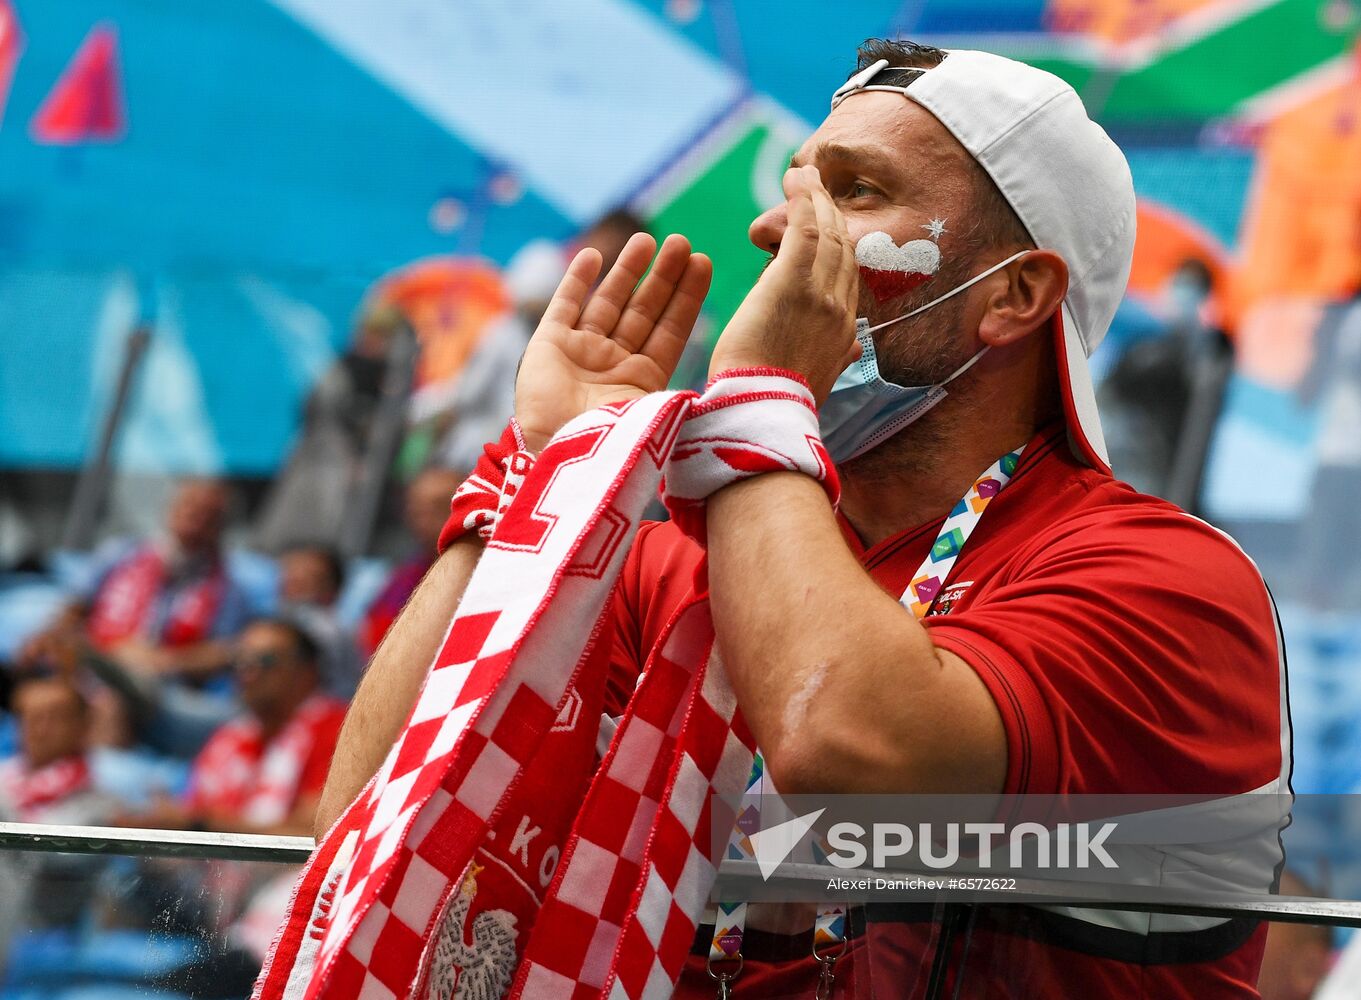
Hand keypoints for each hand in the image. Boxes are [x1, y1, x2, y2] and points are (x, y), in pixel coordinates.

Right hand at [514, 233, 711, 451]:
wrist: (560, 463)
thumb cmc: (613, 447)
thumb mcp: (658, 418)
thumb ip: (683, 396)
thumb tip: (727, 388)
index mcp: (644, 381)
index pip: (671, 330)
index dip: (687, 297)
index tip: (704, 264)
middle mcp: (614, 364)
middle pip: (643, 310)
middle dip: (663, 276)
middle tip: (682, 242)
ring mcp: (580, 353)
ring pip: (608, 302)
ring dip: (627, 270)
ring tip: (646, 239)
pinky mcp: (547, 347)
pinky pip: (564, 305)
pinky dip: (576, 280)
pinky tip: (593, 255)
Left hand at [709, 166, 859, 401]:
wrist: (761, 416)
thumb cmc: (774, 407)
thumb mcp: (816, 382)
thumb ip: (835, 358)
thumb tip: (852, 350)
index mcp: (845, 336)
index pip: (849, 277)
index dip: (839, 244)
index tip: (827, 223)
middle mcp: (842, 311)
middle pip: (845, 248)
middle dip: (832, 213)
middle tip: (815, 186)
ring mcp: (821, 295)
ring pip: (829, 233)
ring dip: (816, 198)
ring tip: (802, 174)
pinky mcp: (794, 283)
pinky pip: (806, 228)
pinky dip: (803, 199)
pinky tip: (794, 178)